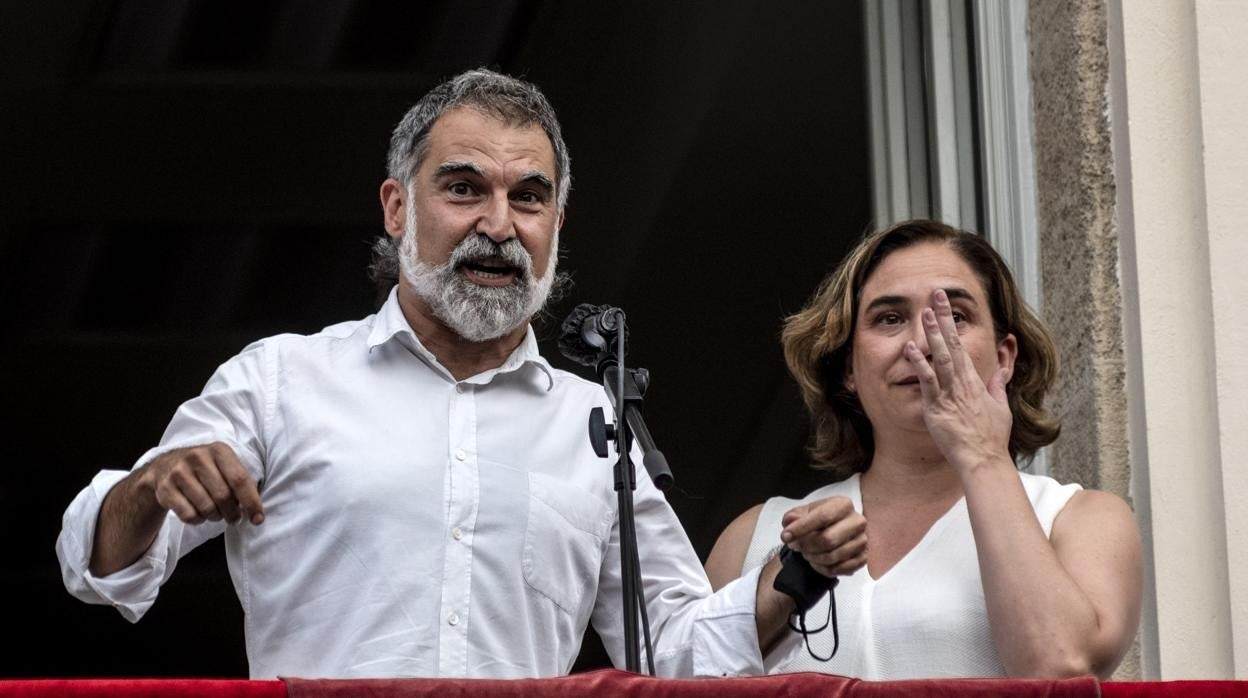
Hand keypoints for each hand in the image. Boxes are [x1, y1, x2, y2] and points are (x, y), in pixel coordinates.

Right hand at [137, 442, 264, 524]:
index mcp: (219, 450)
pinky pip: (189, 515)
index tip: (258, 519)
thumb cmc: (204, 469)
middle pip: (223, 496)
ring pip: (206, 508)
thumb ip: (240, 482)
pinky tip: (198, 513)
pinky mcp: (165, 488)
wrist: (164, 466)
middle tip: (233, 518)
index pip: (240, 480)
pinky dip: (198, 520)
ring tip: (215, 513)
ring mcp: (179, 472)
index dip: (252, 502)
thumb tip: (255, 510)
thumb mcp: (224, 465)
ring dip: (215, 517)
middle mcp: (198, 457)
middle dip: (232, 513)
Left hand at [779, 496, 866, 576]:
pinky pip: (840, 569)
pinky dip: (823, 569)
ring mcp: (862, 541)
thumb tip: (790, 524)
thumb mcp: (803, 512)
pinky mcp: (863, 558)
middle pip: (828, 539)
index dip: (801, 528)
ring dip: (814, 558)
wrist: (833, 530)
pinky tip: (817, 562)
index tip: (785, 536)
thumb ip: (794, 516)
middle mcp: (857, 522)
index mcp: (843, 505)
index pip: (823, 516)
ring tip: (806, 553)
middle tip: (796, 546)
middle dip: (807, 546)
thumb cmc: (817, 519)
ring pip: (833, 557)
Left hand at [905, 288, 1012, 471]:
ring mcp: (949, 394)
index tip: (946, 305)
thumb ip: (996, 386)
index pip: (962, 345)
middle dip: (944, 319)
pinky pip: (927, 382)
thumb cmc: (991, 437)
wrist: (983, 459)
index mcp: (975, 381)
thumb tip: (1000, 370)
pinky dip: (918, 364)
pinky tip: (910, 349)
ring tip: (925, 314)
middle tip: (936, 296)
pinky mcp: (937, 408)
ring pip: (940, 359)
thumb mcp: (1000, 407)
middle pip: (952, 345)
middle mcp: (962, 383)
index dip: (953, 324)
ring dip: (932, 335)